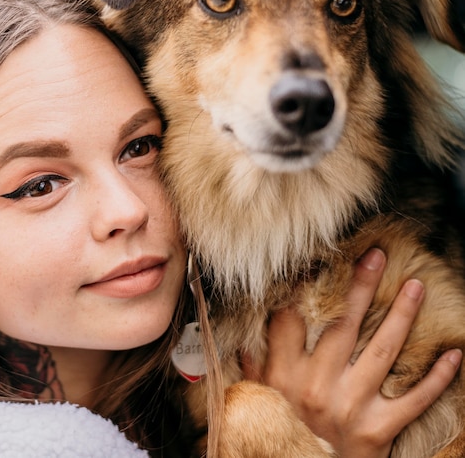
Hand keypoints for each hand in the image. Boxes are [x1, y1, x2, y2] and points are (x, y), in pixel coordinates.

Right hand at [250, 248, 461, 457]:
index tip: (319, 261)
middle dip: (361, 287)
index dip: (303, 285)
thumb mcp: (259, 399)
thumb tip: (248, 333)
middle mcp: (316, 385)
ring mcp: (350, 407)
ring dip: (401, 317)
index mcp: (284, 374)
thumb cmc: (281, 435)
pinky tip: (453, 354)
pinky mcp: (377, 432)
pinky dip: (436, 378)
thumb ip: (253, 366)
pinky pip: (412, 400)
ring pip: (381, 351)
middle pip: (343, 324)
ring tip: (415, 287)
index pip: (291, 318)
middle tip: (377, 256)